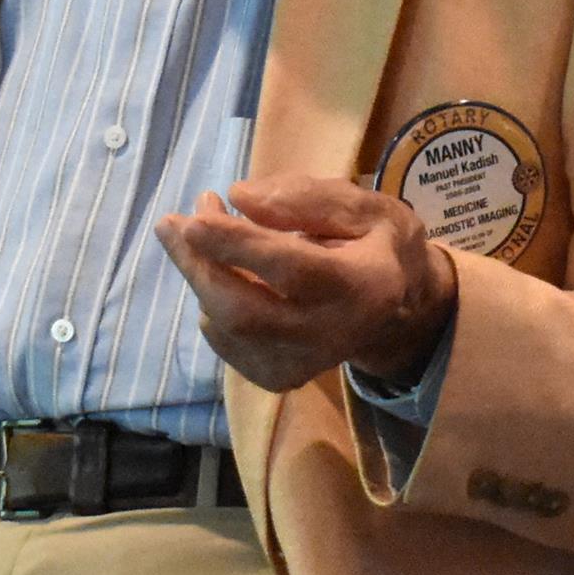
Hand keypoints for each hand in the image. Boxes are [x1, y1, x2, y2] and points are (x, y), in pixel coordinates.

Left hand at [155, 172, 456, 393]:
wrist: (401, 313)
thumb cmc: (381, 247)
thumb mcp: (366, 207)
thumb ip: (308, 198)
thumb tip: (239, 196)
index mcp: (362, 286)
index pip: (290, 268)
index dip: (237, 244)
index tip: (194, 216)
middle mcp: (332, 335)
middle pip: (246, 311)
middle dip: (199, 265)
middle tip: (172, 222)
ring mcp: (304, 364)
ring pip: (230, 329)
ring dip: (199, 278)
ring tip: (190, 237)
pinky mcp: (281, 377)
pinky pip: (227, 345)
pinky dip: (211, 307)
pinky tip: (219, 278)